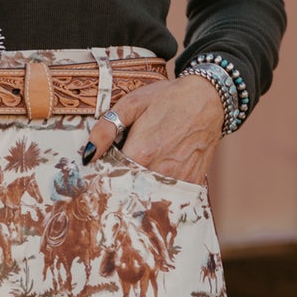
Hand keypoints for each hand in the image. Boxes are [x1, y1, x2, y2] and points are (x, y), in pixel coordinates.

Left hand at [80, 74, 224, 185]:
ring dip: (140, 193)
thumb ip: (106, 129)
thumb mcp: (132, 104)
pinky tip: (155, 182)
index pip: (113, 180)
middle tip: (115, 183)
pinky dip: (160, 193)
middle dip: (120, 190)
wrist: (209, 99)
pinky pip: (170, 196)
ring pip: (150, 197)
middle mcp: (159, 170)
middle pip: (130, 192)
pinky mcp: (191, 182)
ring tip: (136, 181)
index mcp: (141, 153)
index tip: (98, 178)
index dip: (104, 180)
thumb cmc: (168, 99)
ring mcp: (177, 179)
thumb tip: (87, 155)